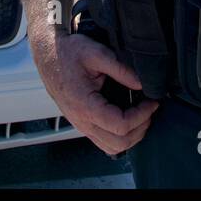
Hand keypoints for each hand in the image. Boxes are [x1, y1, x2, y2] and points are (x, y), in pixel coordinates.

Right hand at [34, 32, 158, 155]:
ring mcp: (81, 125)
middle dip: (141, 128)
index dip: (142, 116)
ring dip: (131, 136)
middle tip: (149, 110)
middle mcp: (81, 121)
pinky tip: (127, 119)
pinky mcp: (81, 123)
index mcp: (85, 105)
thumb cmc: (68, 52)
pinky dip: (119, 137)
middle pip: (119, 143)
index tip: (151, 102)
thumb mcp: (96, 52)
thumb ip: (121, 69)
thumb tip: (141, 84)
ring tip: (141, 116)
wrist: (48, 55)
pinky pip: (103, 141)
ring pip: (112, 147)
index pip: (121, 125)